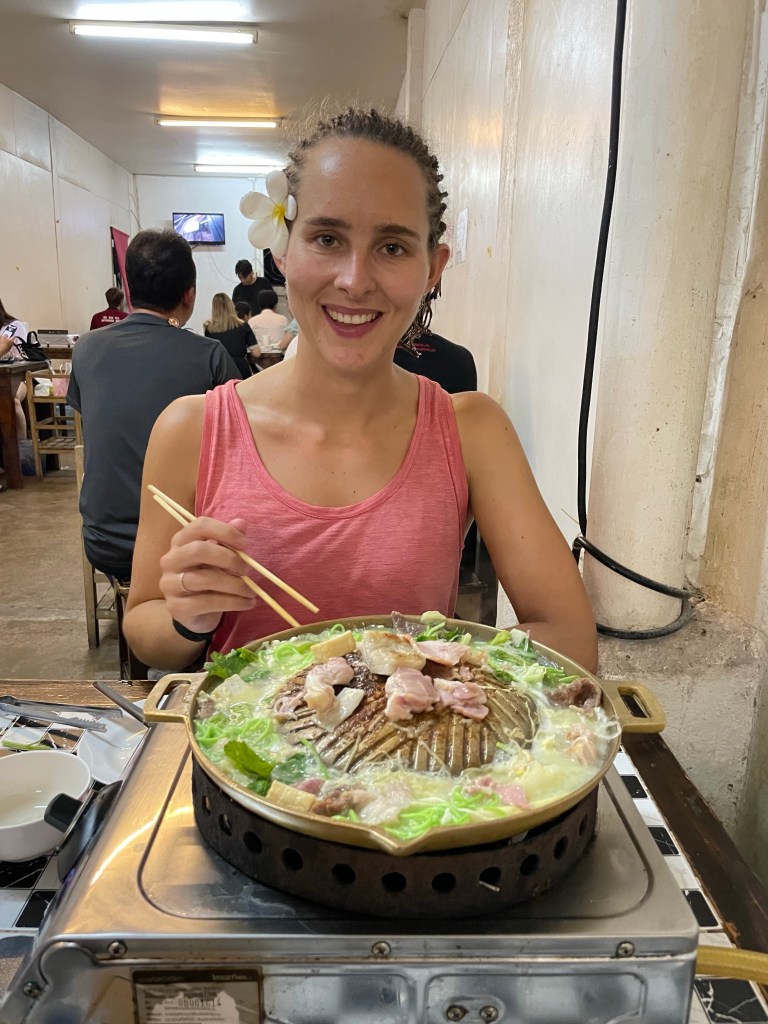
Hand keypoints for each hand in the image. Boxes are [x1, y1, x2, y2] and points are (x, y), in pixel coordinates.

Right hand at [158, 516, 256, 634]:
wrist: (194, 612)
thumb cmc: (209, 577)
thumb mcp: (220, 557)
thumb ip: (228, 540)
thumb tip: (241, 523)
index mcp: (181, 541)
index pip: (199, 526)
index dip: (224, 531)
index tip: (245, 544)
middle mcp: (171, 560)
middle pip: (199, 550)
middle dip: (229, 559)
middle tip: (247, 570)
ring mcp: (170, 584)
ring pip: (205, 579)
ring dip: (235, 585)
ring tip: (251, 591)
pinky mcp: (176, 607)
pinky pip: (207, 602)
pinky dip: (232, 603)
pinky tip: (246, 603)